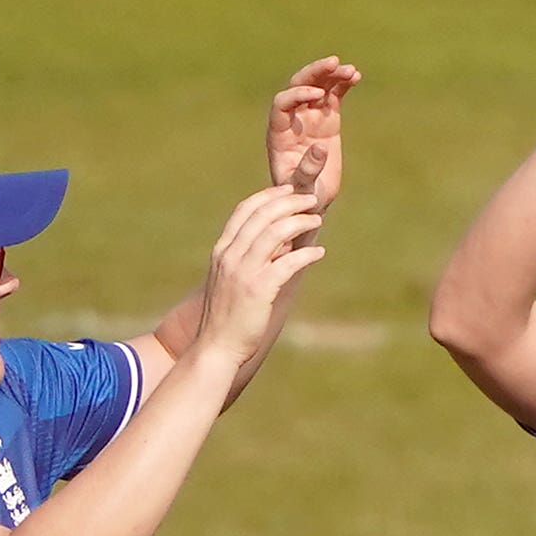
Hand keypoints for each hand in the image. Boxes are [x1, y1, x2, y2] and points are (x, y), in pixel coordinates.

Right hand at [193, 183, 327, 366]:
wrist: (216, 346)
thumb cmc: (228, 316)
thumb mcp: (230, 280)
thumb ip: (246, 259)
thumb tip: (276, 246)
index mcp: (222, 250)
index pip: (244, 210)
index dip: (269, 195)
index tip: (289, 189)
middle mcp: (230, 256)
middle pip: (263, 215)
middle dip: (290, 202)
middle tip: (311, 200)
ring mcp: (243, 272)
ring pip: (275, 233)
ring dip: (300, 222)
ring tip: (317, 220)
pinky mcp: (259, 290)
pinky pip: (288, 263)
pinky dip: (306, 254)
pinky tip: (319, 253)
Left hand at [266, 58, 360, 209]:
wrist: (312, 199)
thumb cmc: (301, 197)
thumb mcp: (303, 189)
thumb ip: (307, 170)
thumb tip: (319, 147)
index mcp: (279, 134)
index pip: (282, 103)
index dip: (298, 95)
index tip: (317, 94)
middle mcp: (292, 120)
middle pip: (298, 86)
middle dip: (314, 73)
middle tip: (333, 63)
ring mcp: (310, 118)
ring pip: (318, 87)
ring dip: (332, 75)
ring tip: (351, 70)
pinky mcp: (327, 120)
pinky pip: (333, 96)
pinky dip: (342, 84)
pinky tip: (356, 76)